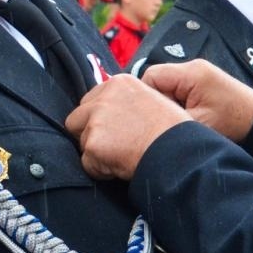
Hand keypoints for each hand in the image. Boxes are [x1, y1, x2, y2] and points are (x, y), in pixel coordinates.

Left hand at [67, 75, 190, 180]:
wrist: (176, 149)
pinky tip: (121, 165)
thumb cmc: (172, 129)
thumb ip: (127, 101)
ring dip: (97, 152)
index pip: (91, 100)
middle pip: (77, 119)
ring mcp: (96, 121)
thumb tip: (114, 112)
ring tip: (122, 155)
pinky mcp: (93, 145)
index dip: (99, 117)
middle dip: (90, 133)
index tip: (114, 129)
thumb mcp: (152, 99)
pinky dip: (101, 170)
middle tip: (113, 145)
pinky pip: (88, 164)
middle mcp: (103, 98)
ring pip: (83, 142)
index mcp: (119, 83)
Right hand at [141, 59, 252, 140]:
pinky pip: (176, 88)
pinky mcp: (200, 79)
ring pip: (165, 85)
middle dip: (157, 101)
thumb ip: (168, 118)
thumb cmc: (233, 123)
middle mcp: (193, 67)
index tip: (155, 117)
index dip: (147, 98)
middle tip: (169, 119)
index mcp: (192, 73)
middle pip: (156, 80)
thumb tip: (145, 116)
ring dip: (167, 103)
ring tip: (182, 118)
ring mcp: (197, 72)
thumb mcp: (196, 125)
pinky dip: (176, 102)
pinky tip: (187, 115)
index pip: (151, 77)